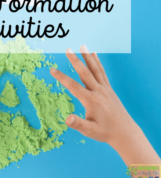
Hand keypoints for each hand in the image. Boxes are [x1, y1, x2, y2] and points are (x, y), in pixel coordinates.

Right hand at [50, 45, 160, 164]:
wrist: (125, 133)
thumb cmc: (105, 132)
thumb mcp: (89, 131)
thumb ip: (78, 124)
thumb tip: (67, 119)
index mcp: (90, 100)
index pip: (73, 86)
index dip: (61, 77)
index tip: (52, 70)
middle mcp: (98, 91)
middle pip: (84, 72)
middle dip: (75, 60)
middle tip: (67, 49)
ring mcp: (105, 88)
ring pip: (95, 69)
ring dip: (87, 57)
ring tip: (82, 45)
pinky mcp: (109, 89)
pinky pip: (102, 72)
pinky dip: (97, 62)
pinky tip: (94, 54)